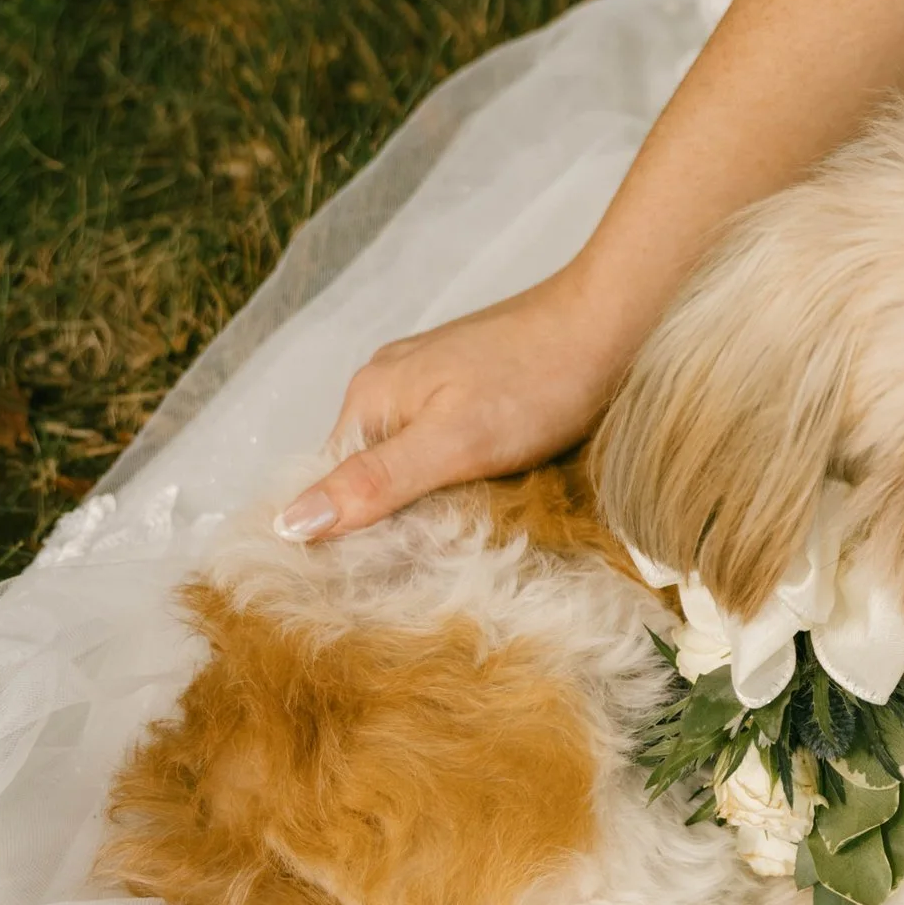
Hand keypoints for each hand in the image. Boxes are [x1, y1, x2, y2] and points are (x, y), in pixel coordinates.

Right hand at [274, 265, 635, 540]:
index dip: (351, 536)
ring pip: (415, 464)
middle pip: (373, 476)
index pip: (331, 484)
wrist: (615, 323)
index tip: (381, 581)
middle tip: (434, 566)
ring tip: (469, 537)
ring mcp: (435, 383)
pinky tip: (494, 494)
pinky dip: (465, 477)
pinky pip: (449, 447)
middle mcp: (392, 385)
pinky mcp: (475, 388)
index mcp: (370, 396)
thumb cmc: (539, 381)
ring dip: (435, 502)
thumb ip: (373, 483)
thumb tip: (288, 524)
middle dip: (397, 522)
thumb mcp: (452, 444)